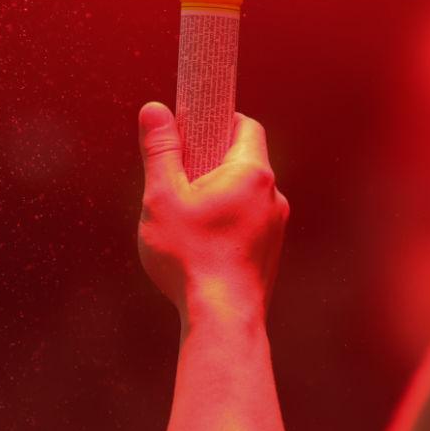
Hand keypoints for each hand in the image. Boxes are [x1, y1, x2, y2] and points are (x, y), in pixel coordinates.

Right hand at [138, 104, 288, 321]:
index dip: (218, 121)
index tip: (192, 130)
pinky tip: (201, 244)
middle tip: (179, 177)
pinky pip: (249, 223)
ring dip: (219, 196)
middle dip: (211, 162)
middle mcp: (273, 195)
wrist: (221, 320)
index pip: (245, 125)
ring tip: (186, 217)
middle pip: (243, 161)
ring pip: (246, 195)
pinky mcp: (270, 253)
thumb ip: (160, 150)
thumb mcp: (163, 196)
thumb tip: (154, 110)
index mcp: (252, 172)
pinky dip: (228, 223)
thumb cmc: (190, 256)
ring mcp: (275, 227)